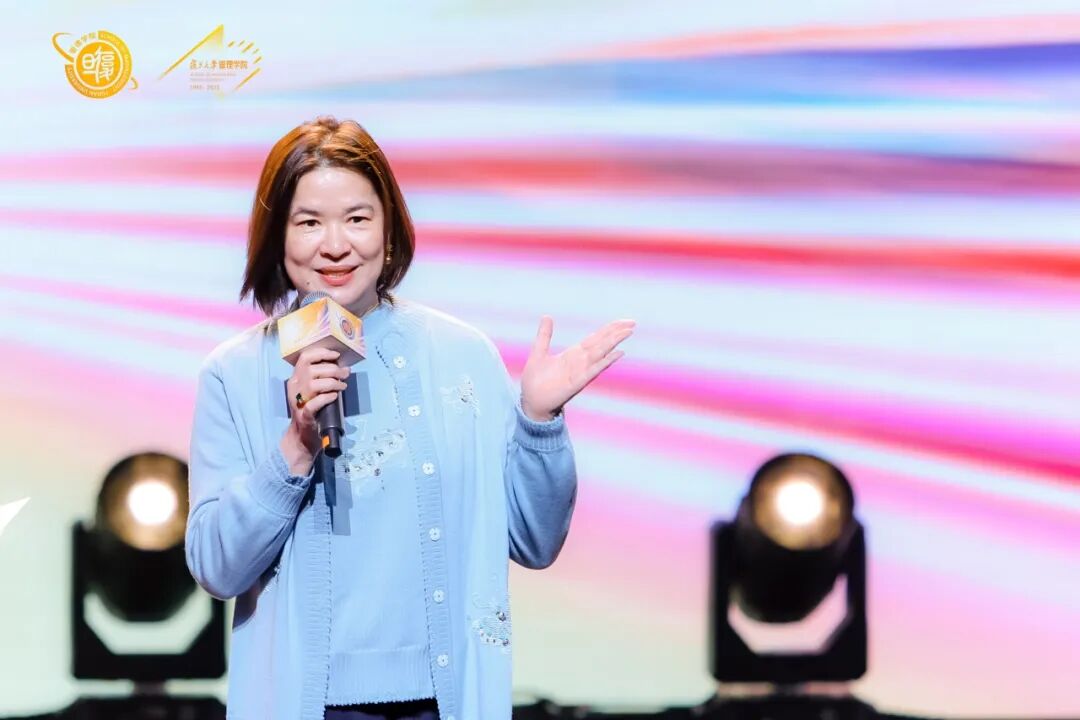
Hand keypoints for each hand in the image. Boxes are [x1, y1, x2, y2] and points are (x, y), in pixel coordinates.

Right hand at [281, 347, 348, 469]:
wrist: (303, 436)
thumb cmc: (312, 409)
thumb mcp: (313, 390)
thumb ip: (322, 377)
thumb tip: (342, 366)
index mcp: (296, 379)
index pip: (304, 358)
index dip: (321, 353)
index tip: (336, 355)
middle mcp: (294, 388)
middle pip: (311, 370)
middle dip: (333, 369)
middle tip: (345, 373)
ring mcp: (298, 402)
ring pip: (312, 384)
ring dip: (332, 382)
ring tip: (342, 385)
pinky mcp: (304, 416)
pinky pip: (313, 404)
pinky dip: (326, 398)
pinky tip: (335, 396)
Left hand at [520, 316, 634, 421]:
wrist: (531, 402)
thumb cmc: (535, 381)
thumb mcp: (539, 352)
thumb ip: (545, 335)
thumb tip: (547, 316)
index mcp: (573, 354)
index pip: (595, 338)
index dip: (609, 329)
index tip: (623, 322)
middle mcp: (580, 361)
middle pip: (602, 343)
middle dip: (616, 333)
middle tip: (633, 323)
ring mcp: (580, 371)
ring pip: (601, 353)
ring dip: (613, 342)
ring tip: (627, 332)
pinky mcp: (577, 382)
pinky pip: (593, 370)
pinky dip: (605, 361)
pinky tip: (618, 353)